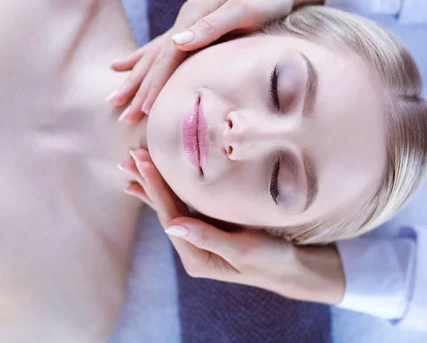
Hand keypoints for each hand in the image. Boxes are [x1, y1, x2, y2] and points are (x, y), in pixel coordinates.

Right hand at [107, 0, 326, 123]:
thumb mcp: (244, 9)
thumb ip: (211, 27)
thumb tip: (177, 43)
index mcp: (194, 15)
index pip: (167, 56)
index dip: (154, 83)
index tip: (143, 109)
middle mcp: (186, 19)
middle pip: (155, 58)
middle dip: (137, 87)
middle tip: (119, 113)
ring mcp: (190, 23)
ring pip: (155, 55)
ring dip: (135, 78)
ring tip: (115, 97)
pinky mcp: (198, 28)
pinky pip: (164, 48)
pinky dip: (146, 59)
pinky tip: (131, 64)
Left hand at [119, 148, 344, 304]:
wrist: (297, 269)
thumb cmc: (275, 260)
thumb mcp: (244, 250)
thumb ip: (208, 237)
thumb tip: (172, 226)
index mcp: (197, 257)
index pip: (169, 216)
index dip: (155, 187)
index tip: (142, 161)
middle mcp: (194, 248)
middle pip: (164, 210)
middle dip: (147, 183)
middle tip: (129, 157)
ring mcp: (202, 237)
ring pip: (172, 206)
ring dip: (154, 184)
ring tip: (134, 165)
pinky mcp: (212, 227)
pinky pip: (186, 205)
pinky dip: (171, 190)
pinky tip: (158, 181)